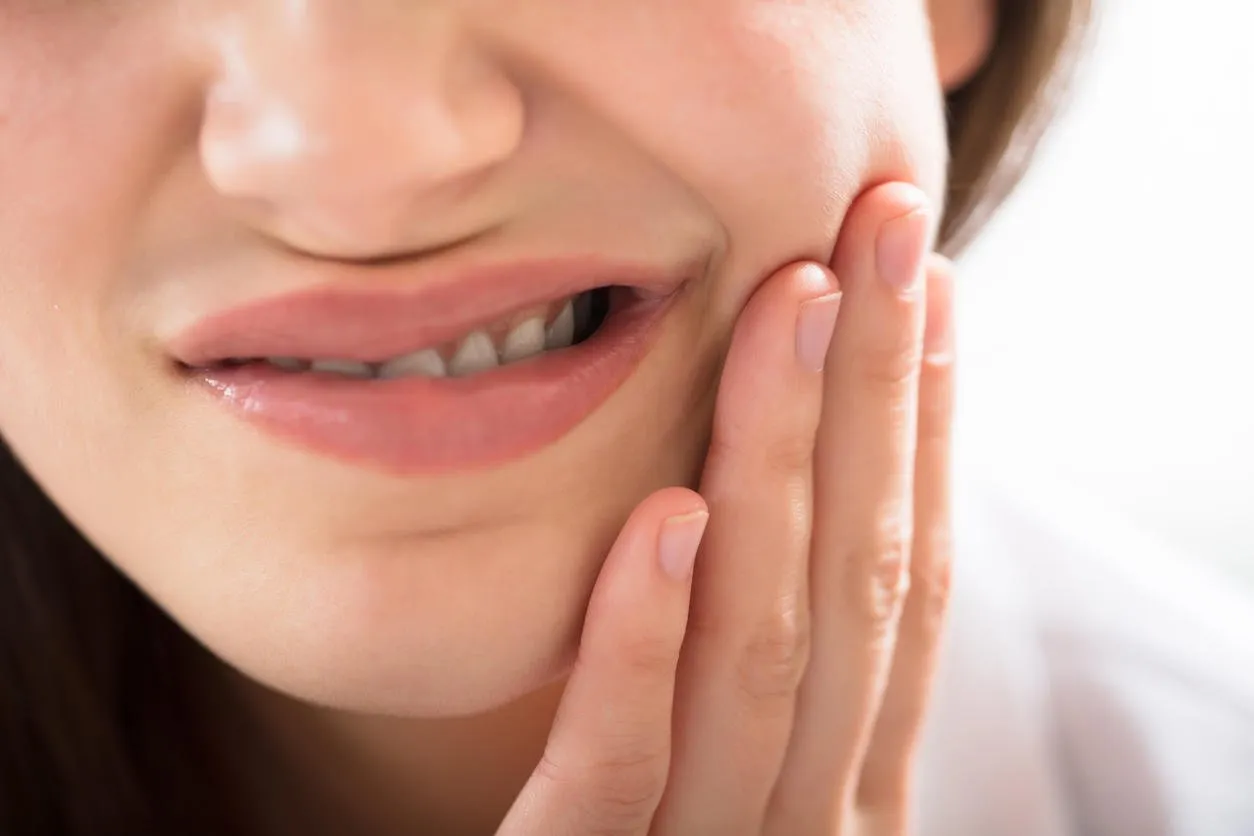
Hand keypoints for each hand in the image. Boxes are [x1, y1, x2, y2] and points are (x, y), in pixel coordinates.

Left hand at [499, 182, 955, 835]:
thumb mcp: (738, 781)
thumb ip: (765, 681)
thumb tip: (777, 512)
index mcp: (847, 786)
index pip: (905, 590)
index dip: (929, 437)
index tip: (927, 295)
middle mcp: (812, 822)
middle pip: (858, 587)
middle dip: (879, 398)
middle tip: (884, 225)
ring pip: (765, 651)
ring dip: (785, 468)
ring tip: (794, 307)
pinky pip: (622, 772)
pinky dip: (646, 643)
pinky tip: (670, 518)